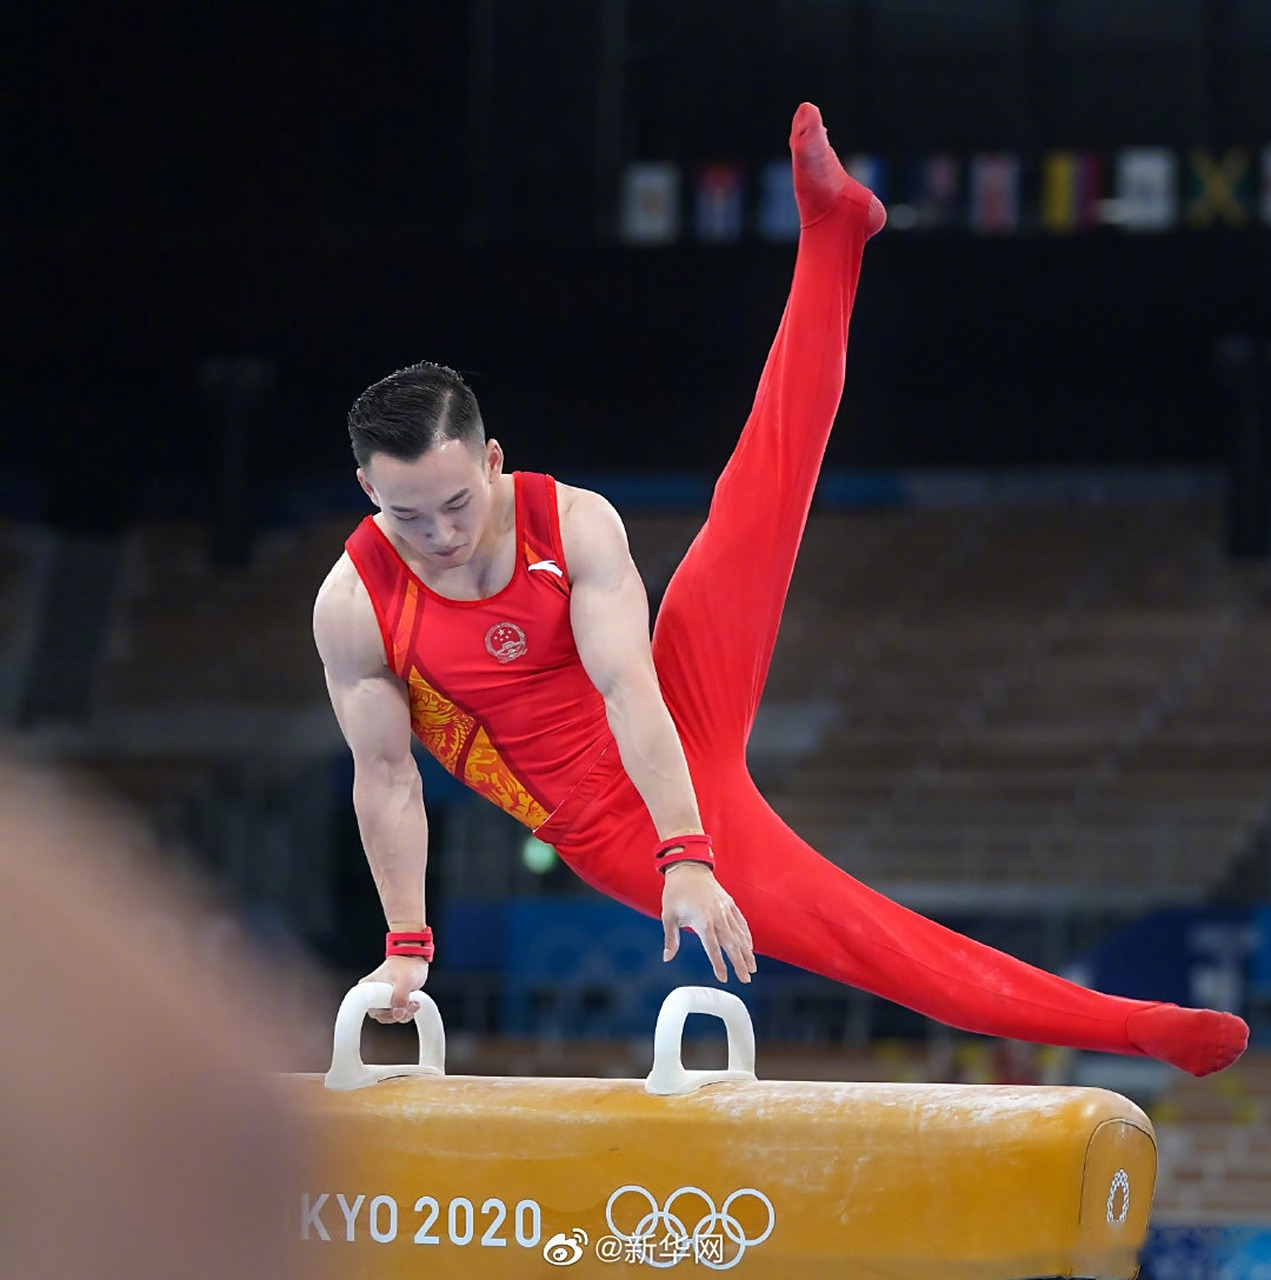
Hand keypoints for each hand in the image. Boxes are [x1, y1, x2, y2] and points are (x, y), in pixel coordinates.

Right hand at [359, 955, 429, 1023]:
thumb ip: (400, 998)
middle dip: (398, 1013)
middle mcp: (372, 995)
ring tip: (414, 1002)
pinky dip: (406, 1012)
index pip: (369, 1009)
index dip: (383, 1012)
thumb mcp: (404, 980)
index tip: (395, 1005)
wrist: (414, 959)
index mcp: (367, 988)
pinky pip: (396, 1014)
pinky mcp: (390, 1002)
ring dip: (404, 1013)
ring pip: (390, 1016)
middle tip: (409, 1004)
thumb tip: (397, 1015)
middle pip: (381, 1016)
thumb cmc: (407, 965)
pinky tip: (414, 1003)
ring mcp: (381, 999)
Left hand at [661, 863, 756, 982]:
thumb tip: (667, 958)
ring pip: (739, 935)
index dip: (719, 964)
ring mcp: (726, 909)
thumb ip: (671, 939)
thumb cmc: (675, 892)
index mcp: (702, 922)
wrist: (688, 867)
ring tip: (752, 968)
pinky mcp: (730, 903)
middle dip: (740, 963)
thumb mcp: (668, 916)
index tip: (724, 978)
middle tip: (746, 979)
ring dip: (747, 952)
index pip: (713, 948)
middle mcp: (717, 917)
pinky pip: (741, 922)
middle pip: (731, 944)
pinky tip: (750, 946)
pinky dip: (747, 935)